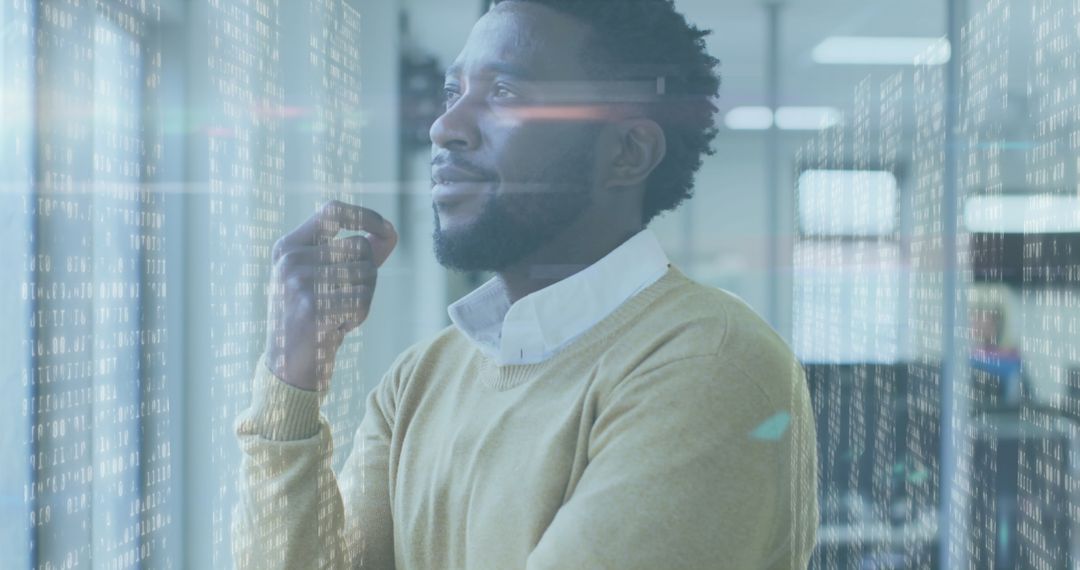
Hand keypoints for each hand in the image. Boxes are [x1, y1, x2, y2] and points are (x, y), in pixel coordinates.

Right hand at [263, 200, 397, 390]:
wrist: (287, 366)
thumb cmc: (313, 317)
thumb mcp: (326, 279)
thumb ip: (358, 254)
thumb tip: (390, 231)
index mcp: (288, 246)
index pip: (332, 210)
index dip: (365, 215)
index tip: (385, 228)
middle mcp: (290, 260)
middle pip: (360, 245)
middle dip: (369, 272)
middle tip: (349, 296)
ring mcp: (299, 283)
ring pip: (367, 272)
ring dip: (365, 296)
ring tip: (340, 312)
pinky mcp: (313, 308)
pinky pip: (362, 300)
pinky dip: (359, 315)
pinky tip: (338, 326)